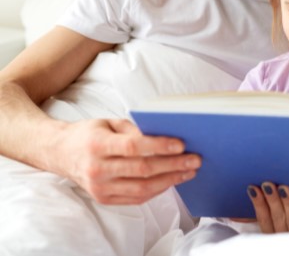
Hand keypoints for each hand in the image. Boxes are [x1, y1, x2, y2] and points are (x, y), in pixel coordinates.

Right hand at [56, 118, 200, 203]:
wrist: (60, 153)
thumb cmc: (89, 134)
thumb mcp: (109, 123)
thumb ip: (134, 130)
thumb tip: (166, 136)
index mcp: (97, 145)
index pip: (133, 147)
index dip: (159, 146)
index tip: (182, 145)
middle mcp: (97, 169)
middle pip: (142, 170)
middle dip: (173, 165)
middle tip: (195, 159)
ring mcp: (100, 188)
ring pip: (142, 188)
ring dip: (170, 180)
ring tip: (189, 171)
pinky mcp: (104, 199)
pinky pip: (136, 198)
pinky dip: (157, 190)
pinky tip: (172, 180)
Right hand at [247, 182, 288, 232]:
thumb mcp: (280, 225)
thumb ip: (271, 213)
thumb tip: (256, 191)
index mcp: (273, 234)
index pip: (263, 219)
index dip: (257, 204)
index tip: (253, 188)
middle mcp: (284, 237)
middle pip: (277, 217)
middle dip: (272, 200)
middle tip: (267, 184)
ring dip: (286, 202)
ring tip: (283, 188)